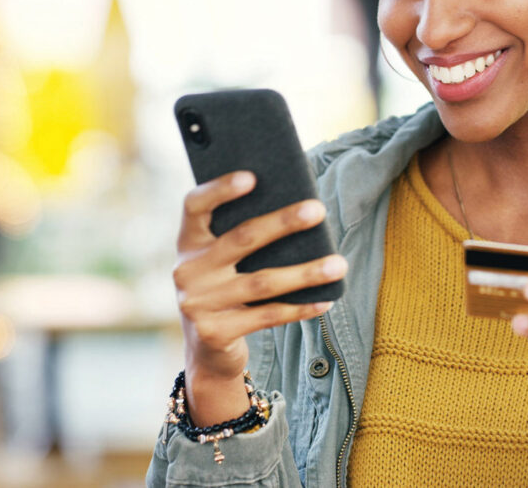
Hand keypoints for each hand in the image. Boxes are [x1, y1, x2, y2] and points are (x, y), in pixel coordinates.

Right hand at [174, 170, 347, 423]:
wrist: (207, 349)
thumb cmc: (226, 288)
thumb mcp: (223, 261)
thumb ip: (243, 236)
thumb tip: (299, 208)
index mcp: (188, 243)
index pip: (195, 206)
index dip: (220, 189)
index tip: (252, 177)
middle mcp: (188, 270)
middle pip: (242, 238)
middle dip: (283, 222)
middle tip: (319, 209)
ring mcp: (199, 303)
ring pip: (262, 282)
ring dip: (306, 272)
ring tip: (339, 264)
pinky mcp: (216, 332)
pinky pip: (268, 316)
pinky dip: (300, 307)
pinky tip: (326, 299)